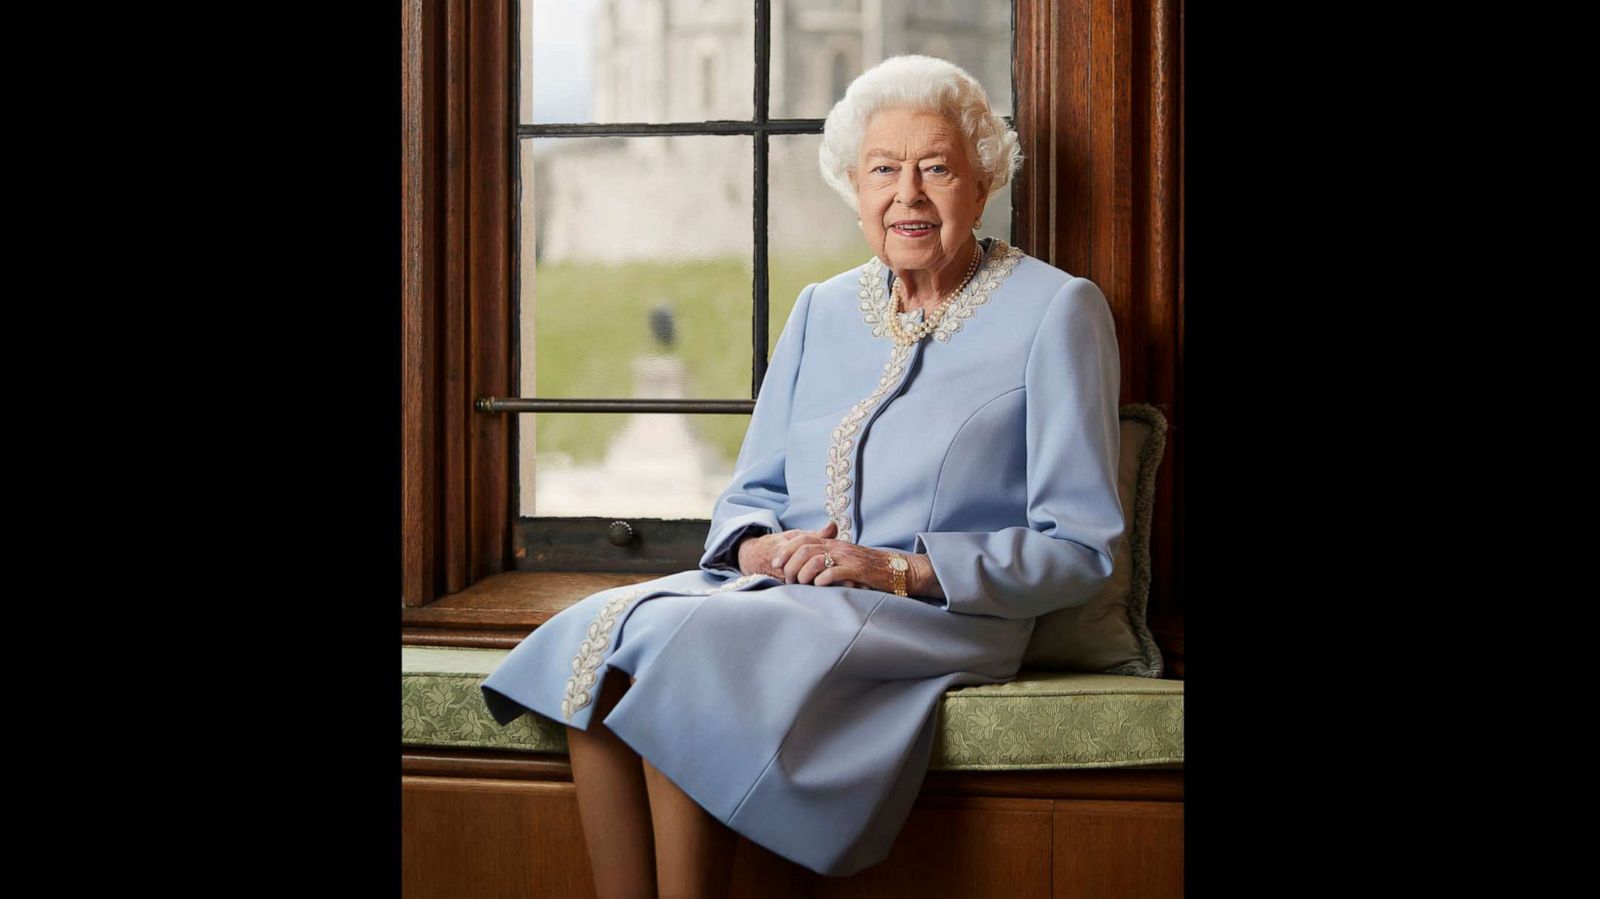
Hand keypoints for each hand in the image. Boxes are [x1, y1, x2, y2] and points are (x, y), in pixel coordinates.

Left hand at [766, 521, 896, 590]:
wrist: (898, 569)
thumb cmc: (869, 568)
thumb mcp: (845, 559)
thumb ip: (827, 558)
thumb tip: (802, 564)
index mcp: (833, 543)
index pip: (803, 539)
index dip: (785, 550)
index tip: (775, 563)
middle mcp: (838, 547)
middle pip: (804, 548)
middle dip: (790, 564)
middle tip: (788, 579)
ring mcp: (847, 558)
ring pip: (815, 559)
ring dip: (803, 573)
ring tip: (802, 584)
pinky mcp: (857, 570)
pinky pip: (834, 572)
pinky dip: (822, 579)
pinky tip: (819, 586)